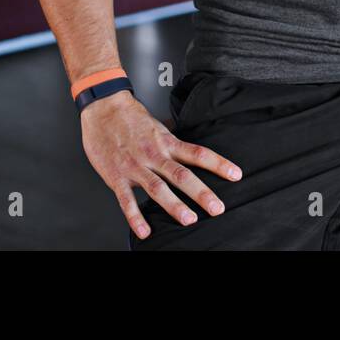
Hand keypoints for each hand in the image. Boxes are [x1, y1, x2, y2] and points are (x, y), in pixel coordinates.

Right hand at [79, 90, 242, 239]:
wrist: (103, 108)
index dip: (219, 164)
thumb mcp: (158, 127)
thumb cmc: (130, 118)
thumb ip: (172, 143)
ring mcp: (135, 167)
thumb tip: (190, 151)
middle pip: (182, 175)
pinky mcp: (116, 177)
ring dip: (174, 205)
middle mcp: (154, 155)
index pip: (199, 154)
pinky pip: (126, 200)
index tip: (236, 175)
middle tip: (217, 208)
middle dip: (201, 193)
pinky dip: (135, 217)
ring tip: (189, 219)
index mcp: (167, 142)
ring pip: (158, 188)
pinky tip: (144, 231)